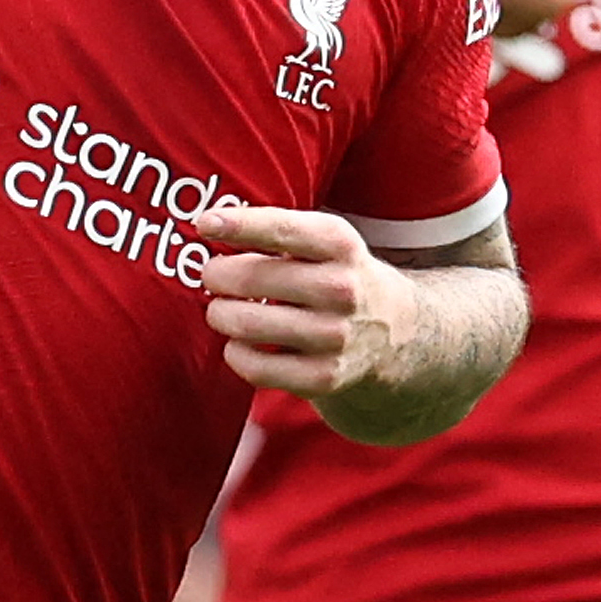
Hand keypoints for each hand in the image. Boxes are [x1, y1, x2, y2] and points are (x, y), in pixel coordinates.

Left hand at [189, 204, 411, 404]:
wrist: (397, 334)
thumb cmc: (339, 277)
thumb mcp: (327, 242)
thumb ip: (278, 231)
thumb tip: (210, 226)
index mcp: (341, 245)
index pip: (282, 229)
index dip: (238, 224)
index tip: (203, 224)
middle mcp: (342, 289)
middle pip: (252, 277)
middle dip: (216, 275)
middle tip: (212, 276)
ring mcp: (335, 336)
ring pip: (247, 324)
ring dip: (220, 315)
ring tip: (222, 310)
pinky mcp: (324, 377)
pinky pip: (255, 367)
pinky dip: (235, 354)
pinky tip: (240, 344)